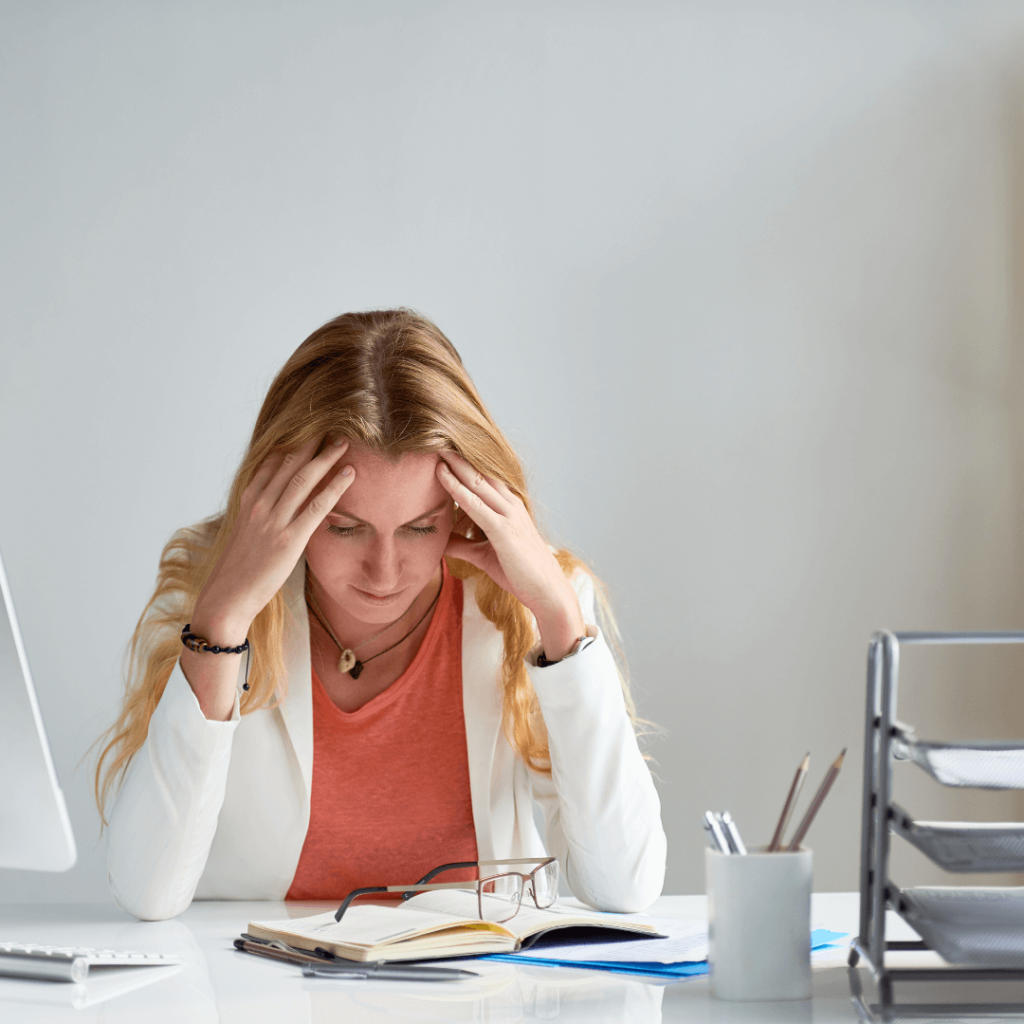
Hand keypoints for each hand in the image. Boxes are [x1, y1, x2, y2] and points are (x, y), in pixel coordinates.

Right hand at [192, 437, 355, 640]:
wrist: (226, 598)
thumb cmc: (237, 570)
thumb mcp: (245, 532)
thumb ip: (260, 514)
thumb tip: (278, 503)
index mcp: (248, 500)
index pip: (271, 461)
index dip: (291, 443)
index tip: (308, 428)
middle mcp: (259, 504)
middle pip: (289, 463)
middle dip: (311, 442)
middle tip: (331, 426)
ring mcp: (273, 520)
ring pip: (303, 478)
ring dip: (326, 457)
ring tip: (344, 442)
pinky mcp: (289, 539)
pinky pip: (316, 506)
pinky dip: (334, 487)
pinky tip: (349, 474)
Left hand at [437, 454, 584, 660]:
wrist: (546, 592)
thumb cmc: (520, 573)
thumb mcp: (484, 555)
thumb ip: (463, 545)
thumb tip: (440, 541)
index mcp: (509, 507)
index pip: (484, 478)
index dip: (464, 462)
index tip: (444, 447)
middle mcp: (510, 505)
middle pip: (479, 472)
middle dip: (458, 454)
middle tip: (435, 434)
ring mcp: (508, 515)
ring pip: (476, 481)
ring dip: (454, 463)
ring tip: (434, 444)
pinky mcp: (503, 530)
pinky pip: (474, 504)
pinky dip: (456, 487)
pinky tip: (441, 475)